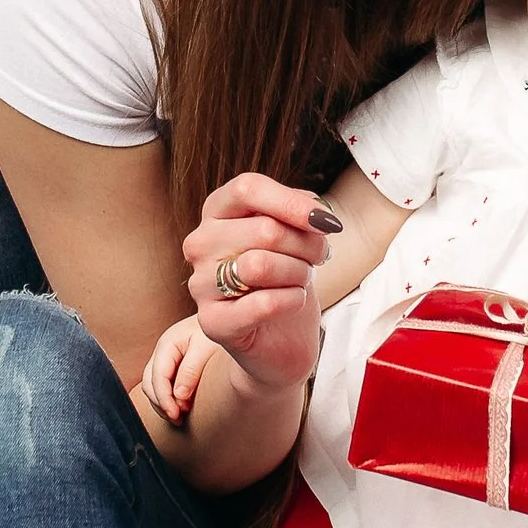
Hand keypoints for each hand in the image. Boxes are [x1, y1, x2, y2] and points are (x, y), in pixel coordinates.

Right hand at [143, 315, 215, 422]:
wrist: (231, 317)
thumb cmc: (220, 332)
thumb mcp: (207, 348)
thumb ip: (191, 370)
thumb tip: (179, 396)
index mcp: (168, 343)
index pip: (157, 377)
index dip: (164, 399)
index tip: (176, 414)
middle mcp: (163, 350)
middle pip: (150, 383)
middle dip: (161, 403)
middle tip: (178, 419)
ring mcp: (167, 357)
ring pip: (152, 386)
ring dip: (163, 403)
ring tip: (180, 417)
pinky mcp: (175, 364)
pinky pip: (163, 384)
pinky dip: (168, 398)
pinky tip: (181, 407)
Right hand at [183, 172, 338, 390]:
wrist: (281, 339)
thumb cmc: (286, 278)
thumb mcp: (294, 234)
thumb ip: (299, 212)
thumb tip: (315, 211)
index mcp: (217, 211)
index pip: (247, 188)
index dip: (292, 202)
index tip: (327, 222)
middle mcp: (200, 243)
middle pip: (264, 229)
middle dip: (306, 245)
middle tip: (319, 258)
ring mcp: (200, 283)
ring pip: (260, 264)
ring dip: (298, 273)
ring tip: (302, 279)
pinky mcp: (212, 322)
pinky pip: (264, 303)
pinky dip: (292, 300)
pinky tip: (294, 301)